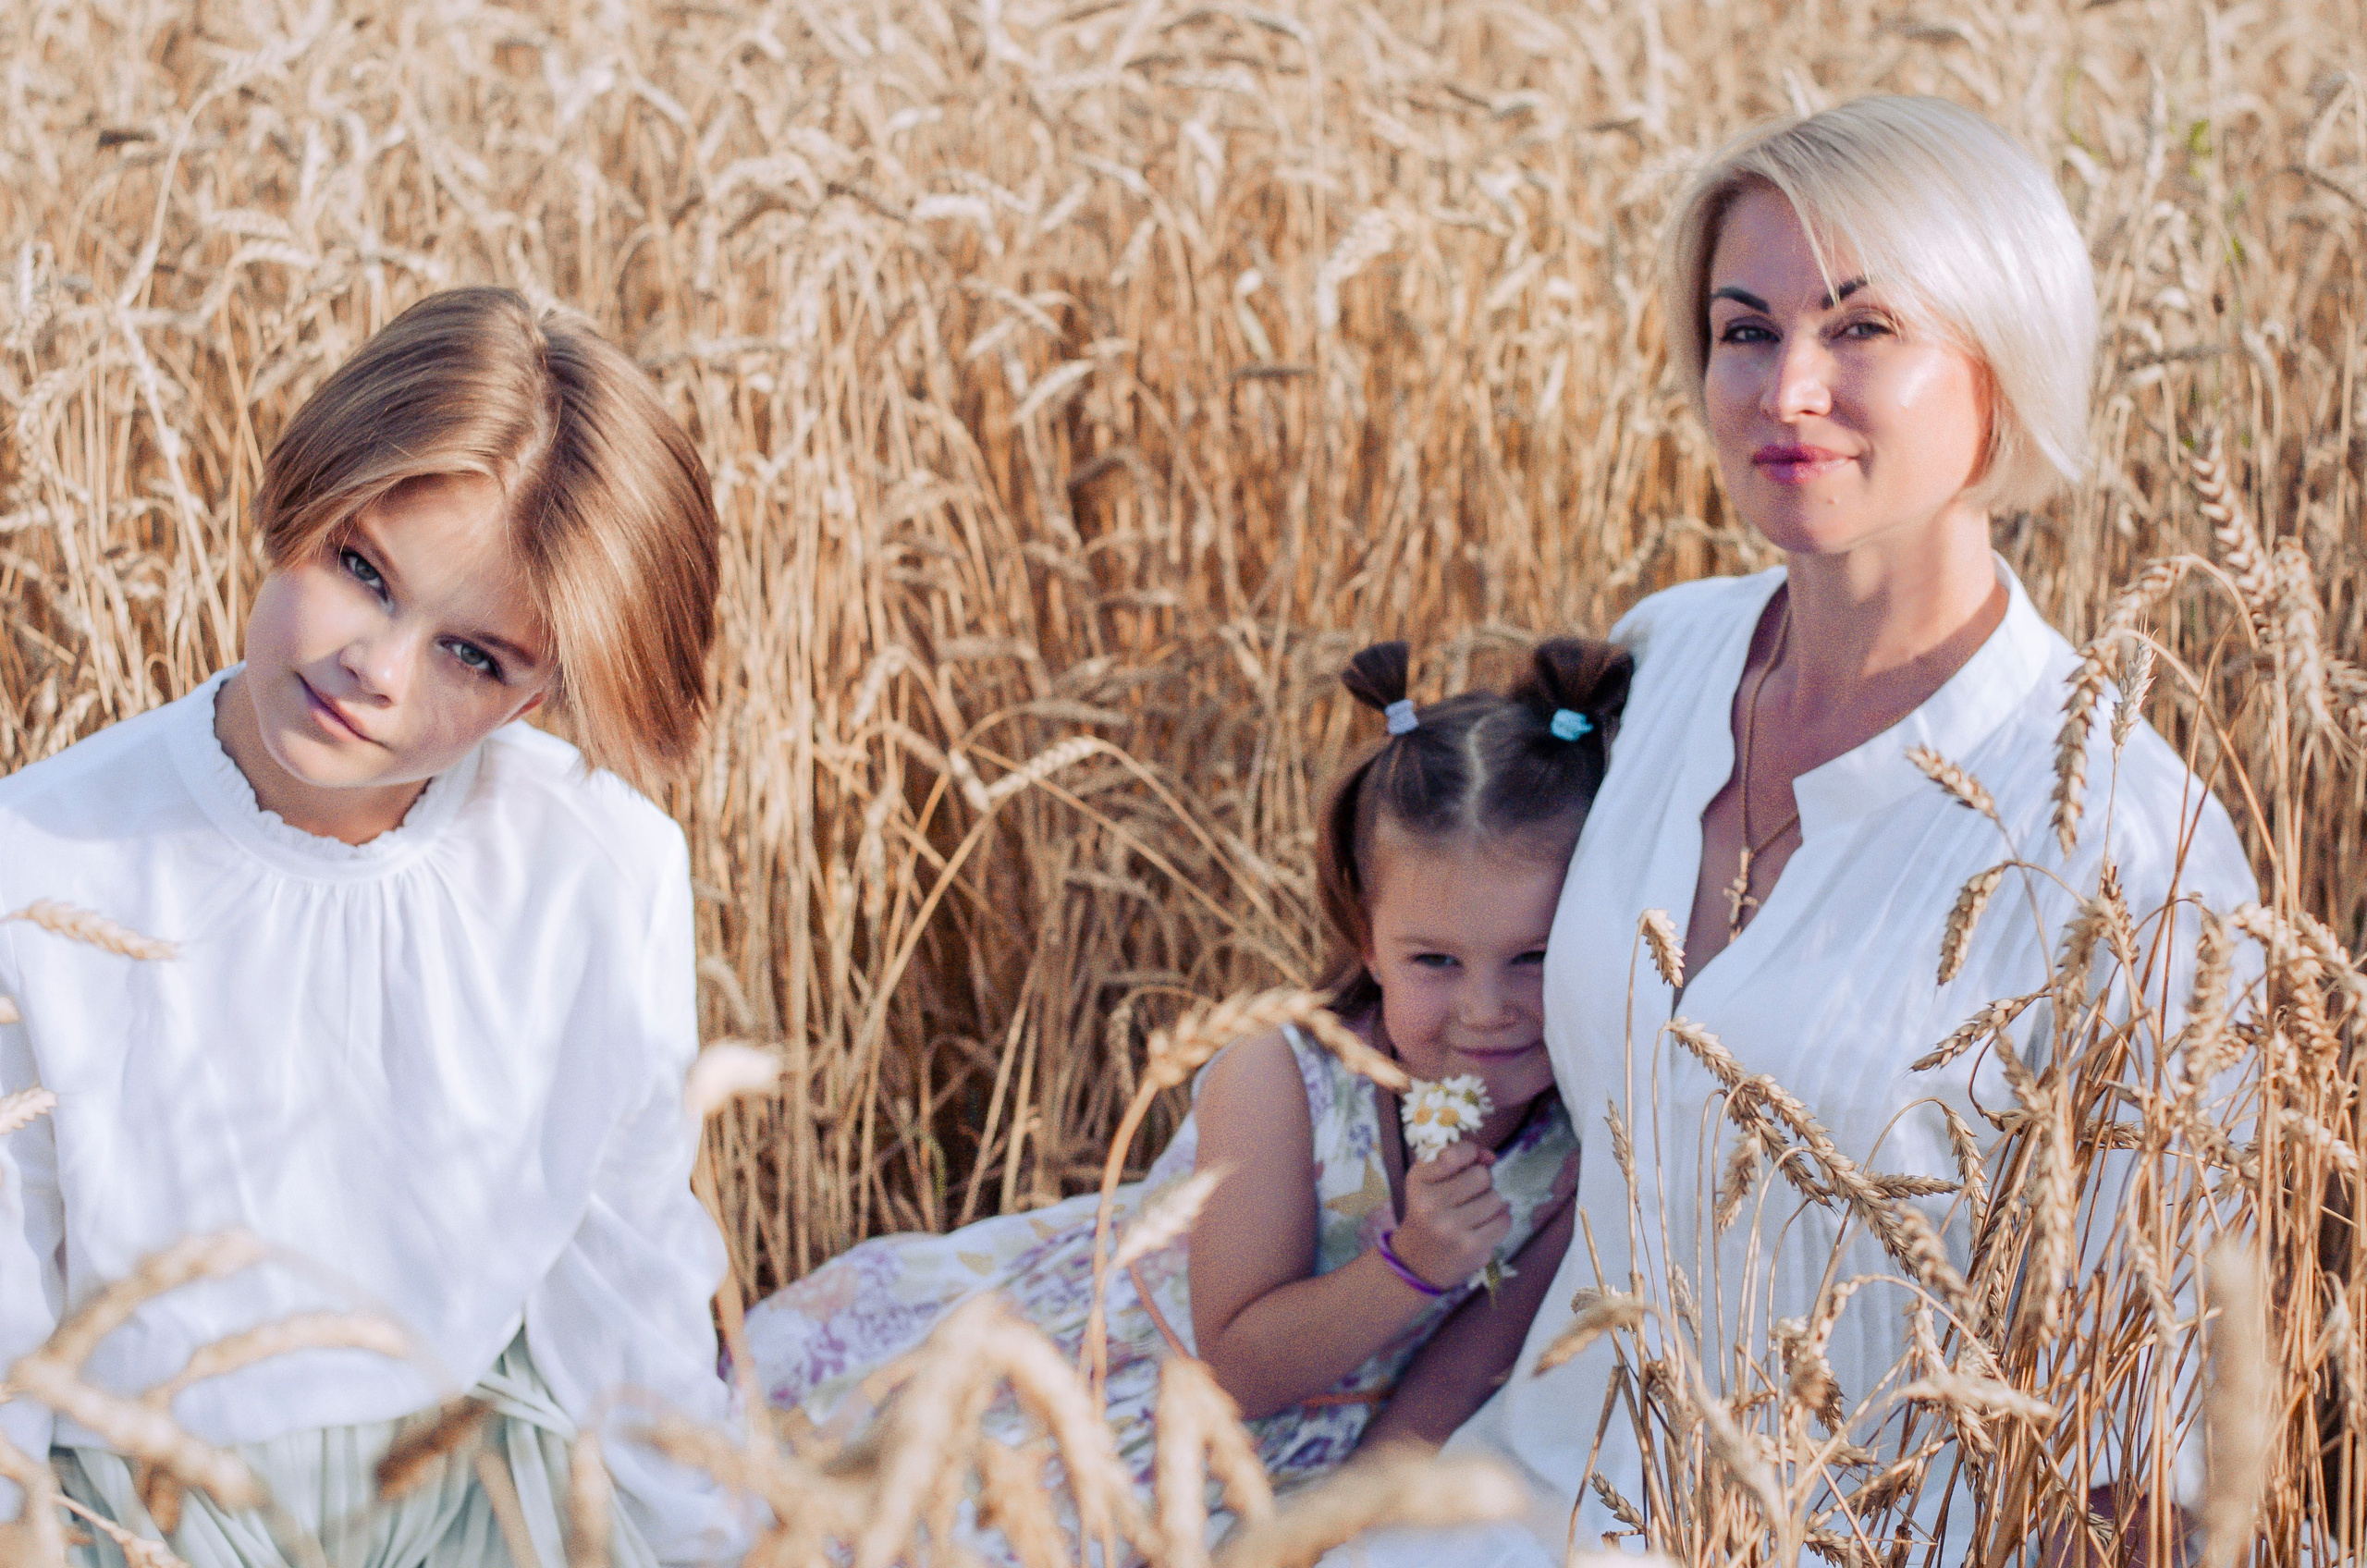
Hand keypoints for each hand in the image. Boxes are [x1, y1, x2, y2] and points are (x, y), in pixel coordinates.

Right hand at [1387, 1141, 1512, 1290]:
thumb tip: (1490, 1157)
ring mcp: (1453, 1230)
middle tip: (1469, 1192)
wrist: (1415, 1263)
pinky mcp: (1472, 1249)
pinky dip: (1498, 1219)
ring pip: (1496, 1199)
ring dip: (1490, 1201)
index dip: (1469, 1153)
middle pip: (1482, 1176)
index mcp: (1418, 1184)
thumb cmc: (1426, 1213)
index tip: (1467, 1162)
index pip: (1455, 1155)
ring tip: (1475, 1210)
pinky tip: (1484, 1224)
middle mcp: (1432, 1207)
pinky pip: (1504, 1221)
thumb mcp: (1426, 1180)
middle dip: (1481, 1181)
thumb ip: (1457, 1160)